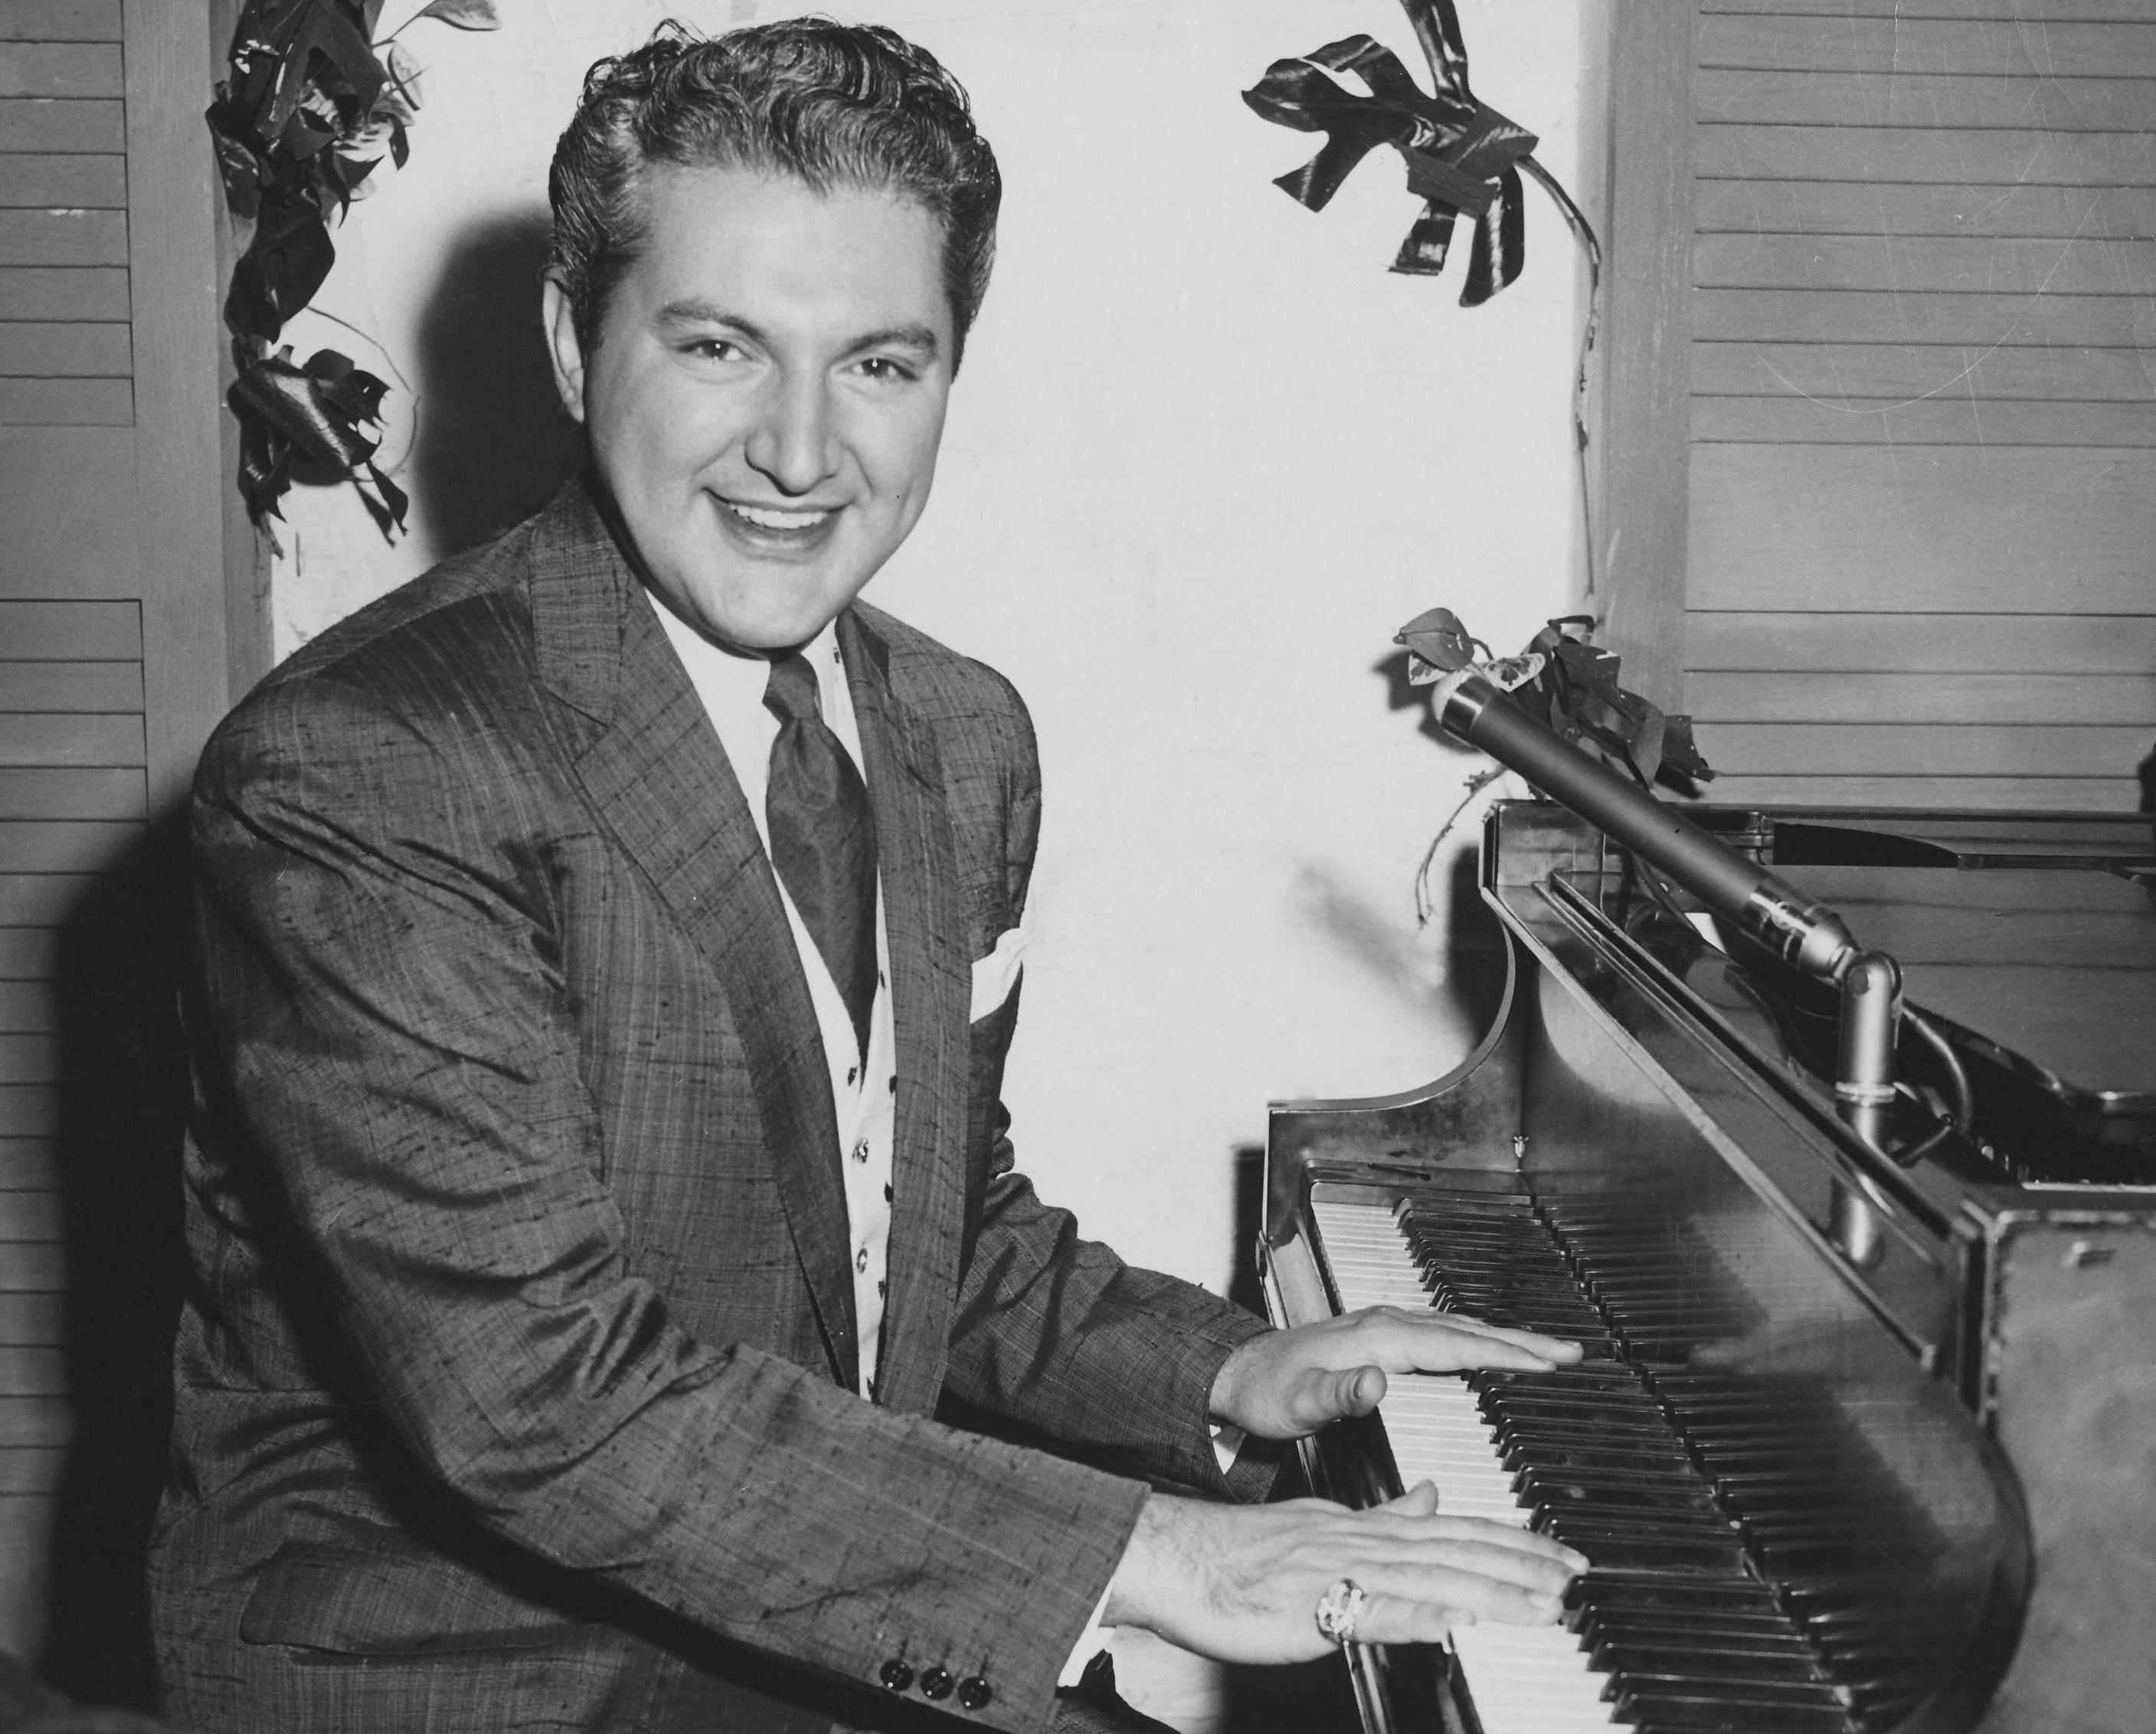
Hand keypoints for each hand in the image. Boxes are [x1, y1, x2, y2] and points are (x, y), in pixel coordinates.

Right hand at [1103, 1481, 1584, 1662]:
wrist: (1176, 1554)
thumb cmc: (1243, 1552)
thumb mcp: (1323, 1521)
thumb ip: (1383, 1514)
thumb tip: (1433, 1496)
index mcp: (1365, 1526)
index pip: (1455, 1529)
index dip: (1513, 1541)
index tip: (1562, 1556)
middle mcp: (1361, 1541)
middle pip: (1457, 1551)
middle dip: (1523, 1566)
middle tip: (1577, 1579)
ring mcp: (1338, 1571)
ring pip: (1429, 1579)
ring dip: (1491, 1594)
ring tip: (1543, 1608)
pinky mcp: (1310, 1606)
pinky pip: (1370, 1612)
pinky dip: (1416, 1617)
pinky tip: (1455, 1626)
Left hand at [1210, 1307, 1581, 1438]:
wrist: (1237, 1376)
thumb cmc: (1267, 1393)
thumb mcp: (1299, 1403)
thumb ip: (1339, 1393)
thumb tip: (1377, 1381)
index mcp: (1379, 1338)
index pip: (1457, 1345)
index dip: (1505, 1353)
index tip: (1548, 1362)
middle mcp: (1387, 1324)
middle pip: (1469, 1330)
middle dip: (1523, 1341)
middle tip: (1573, 1353)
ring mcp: (1385, 1327)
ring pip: (1461, 1329)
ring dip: (1507, 1338)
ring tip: (1551, 1351)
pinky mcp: (1382, 1337)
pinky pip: (1446, 1334)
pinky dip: (1479, 1340)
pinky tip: (1492, 1350)